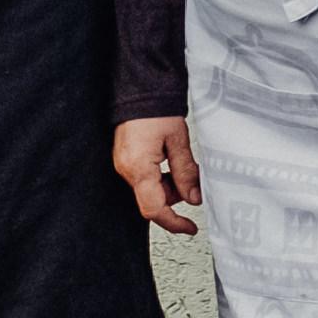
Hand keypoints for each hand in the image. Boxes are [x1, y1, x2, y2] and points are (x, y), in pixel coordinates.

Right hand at [113, 118, 203, 234]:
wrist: (139, 88)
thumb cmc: (155, 110)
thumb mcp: (178, 140)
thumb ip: (186, 173)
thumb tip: (194, 198)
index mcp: (138, 168)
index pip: (155, 209)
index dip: (174, 223)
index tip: (190, 228)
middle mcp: (126, 170)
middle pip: (153, 200)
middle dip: (176, 195)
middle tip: (192, 177)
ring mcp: (123, 165)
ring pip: (149, 189)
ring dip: (169, 184)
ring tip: (181, 160)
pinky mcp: (125, 159)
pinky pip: (144, 178)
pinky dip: (160, 175)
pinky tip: (170, 159)